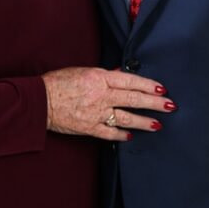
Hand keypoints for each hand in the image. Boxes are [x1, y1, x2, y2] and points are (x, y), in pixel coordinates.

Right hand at [42, 67, 173, 141]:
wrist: (39, 101)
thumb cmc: (58, 83)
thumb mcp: (82, 71)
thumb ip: (104, 75)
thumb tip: (121, 74)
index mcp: (99, 78)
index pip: (131, 81)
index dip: (148, 85)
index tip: (161, 88)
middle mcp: (101, 96)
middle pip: (134, 99)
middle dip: (154, 103)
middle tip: (169, 106)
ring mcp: (96, 113)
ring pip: (126, 118)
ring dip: (144, 121)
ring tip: (158, 124)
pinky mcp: (89, 127)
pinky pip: (110, 133)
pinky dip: (122, 135)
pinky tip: (132, 136)